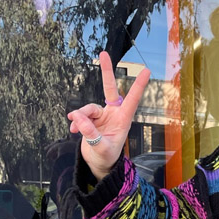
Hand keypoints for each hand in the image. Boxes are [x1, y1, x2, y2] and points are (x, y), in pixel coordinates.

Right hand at [67, 52, 150, 180]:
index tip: (146, 70)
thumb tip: (77, 117)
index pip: (132, 99)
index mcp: (123, 120)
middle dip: (106, 71)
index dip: (139, 85)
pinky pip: (81, 115)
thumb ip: (91, 134)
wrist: (98, 165)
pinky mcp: (91, 119)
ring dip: (81, 116)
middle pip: (109, 89)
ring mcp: (102, 115)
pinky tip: (73, 131)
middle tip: (103, 54)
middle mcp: (113, 114)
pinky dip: (76, 122)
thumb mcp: (100, 148)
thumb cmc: (106, 158)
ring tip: (75, 128)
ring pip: (88, 108)